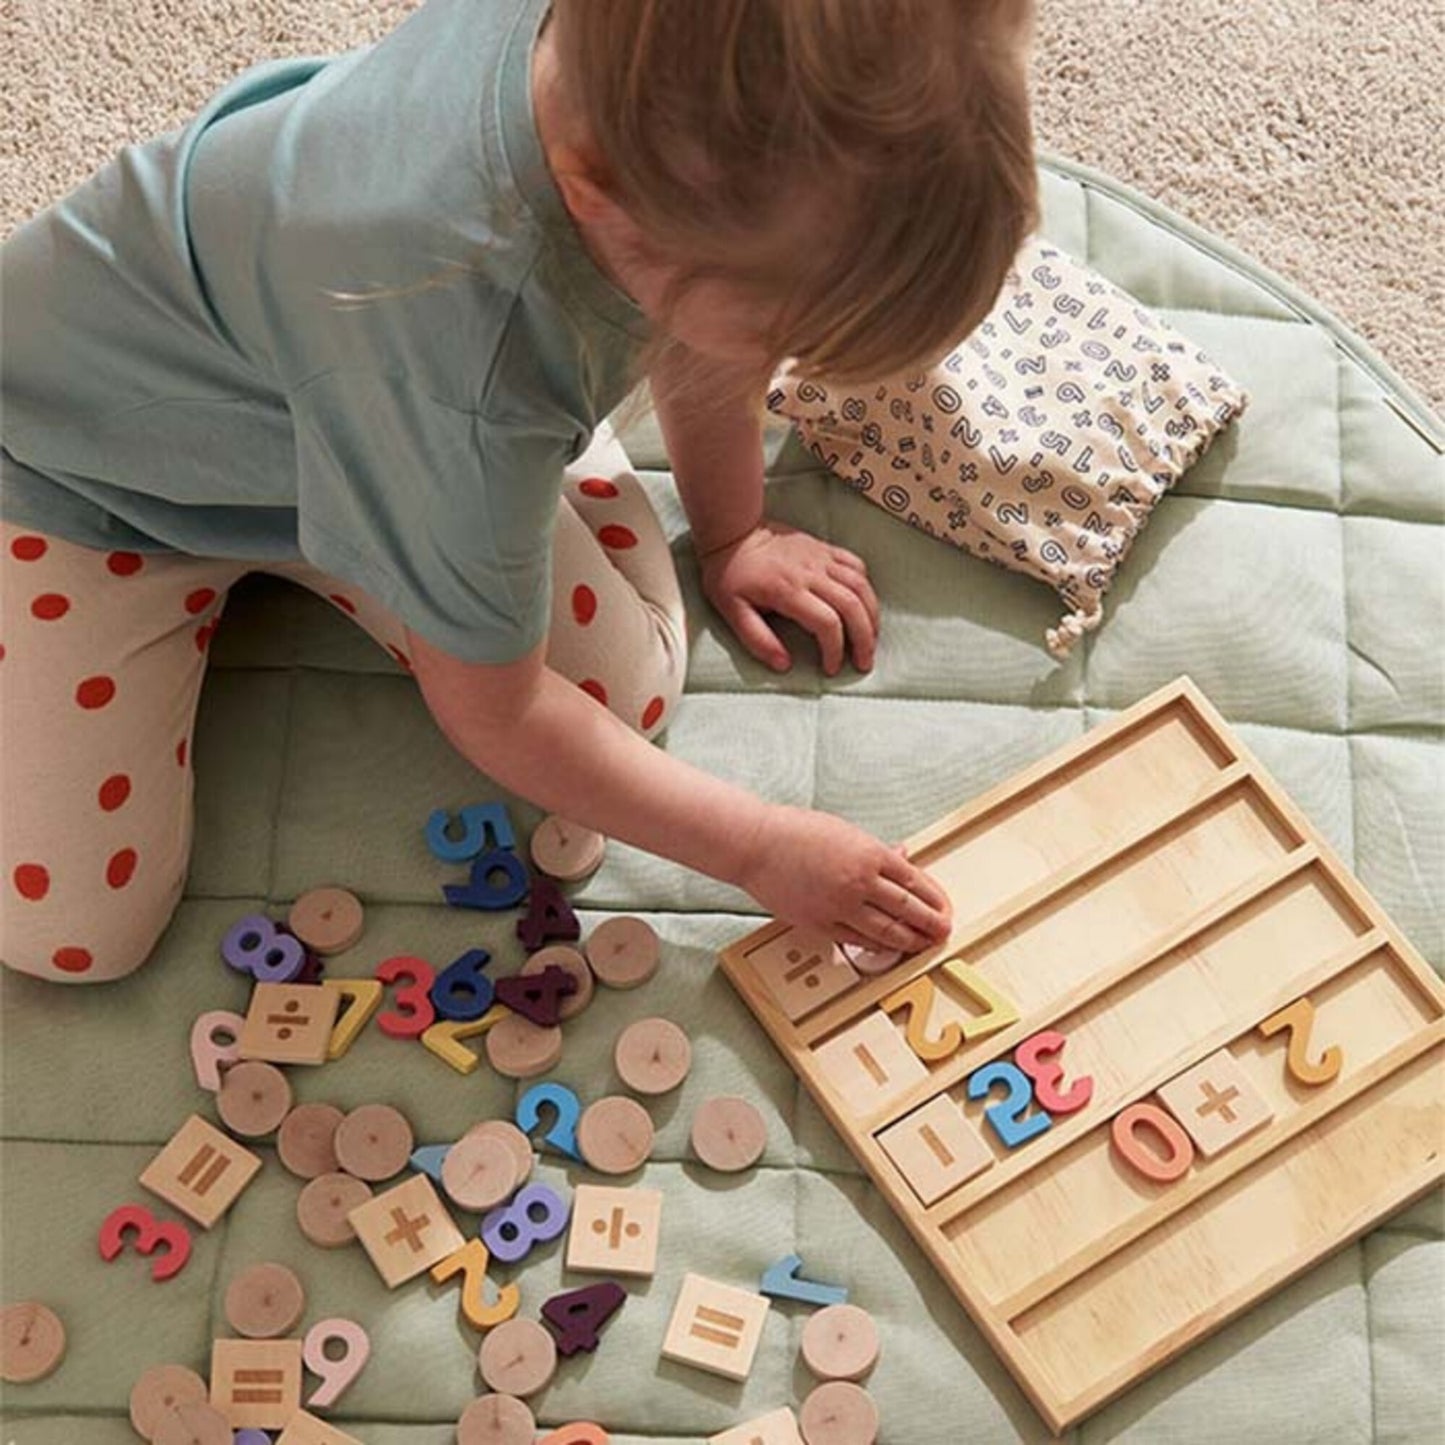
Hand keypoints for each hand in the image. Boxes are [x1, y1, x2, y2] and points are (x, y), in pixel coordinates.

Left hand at [699, 520, 879, 675]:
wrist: (733, 531)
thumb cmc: (730, 574)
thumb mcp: (732, 611)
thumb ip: (757, 640)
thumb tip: (784, 665)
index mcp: (788, 590)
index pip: (826, 623)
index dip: (835, 650)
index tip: (830, 668)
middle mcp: (810, 573)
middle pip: (852, 606)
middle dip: (864, 639)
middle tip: (864, 662)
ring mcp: (820, 558)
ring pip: (861, 586)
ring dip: (872, 615)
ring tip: (872, 638)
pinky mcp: (824, 548)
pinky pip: (856, 564)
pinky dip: (866, 586)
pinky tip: (864, 604)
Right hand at [735, 804, 952, 953]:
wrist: (757, 845)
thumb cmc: (796, 832)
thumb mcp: (844, 832)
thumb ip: (876, 850)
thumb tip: (902, 855)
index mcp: (869, 853)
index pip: (915, 881)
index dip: (935, 899)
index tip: (944, 907)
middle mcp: (859, 881)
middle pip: (907, 909)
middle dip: (931, 924)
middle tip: (942, 931)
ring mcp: (840, 905)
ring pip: (886, 931)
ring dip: (909, 940)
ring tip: (921, 945)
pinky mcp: (820, 924)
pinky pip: (856, 940)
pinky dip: (875, 946)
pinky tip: (886, 948)